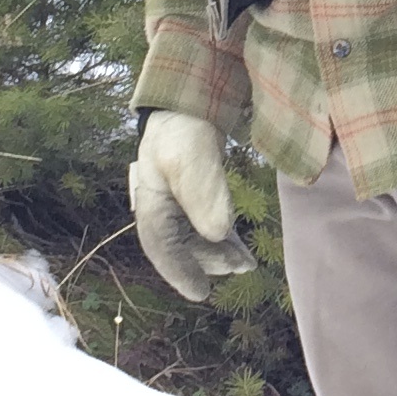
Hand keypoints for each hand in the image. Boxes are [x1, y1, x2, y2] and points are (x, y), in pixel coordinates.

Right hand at [128, 111, 256, 299]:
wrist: (190, 101)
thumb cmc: (183, 129)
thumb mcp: (191, 159)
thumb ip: (204, 195)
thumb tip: (218, 234)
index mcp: (150, 203)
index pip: (161, 247)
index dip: (179, 273)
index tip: (200, 294)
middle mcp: (160, 208)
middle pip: (181, 247)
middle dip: (208, 262)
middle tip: (239, 266)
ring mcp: (177, 203)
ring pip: (195, 240)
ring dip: (218, 254)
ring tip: (246, 264)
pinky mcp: (196, 195)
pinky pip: (206, 226)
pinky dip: (222, 240)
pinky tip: (240, 249)